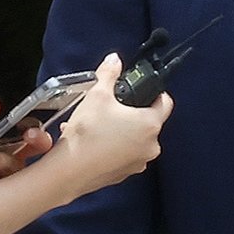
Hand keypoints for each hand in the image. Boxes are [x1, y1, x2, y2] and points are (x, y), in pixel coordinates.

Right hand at [48, 54, 173, 201]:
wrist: (69, 171)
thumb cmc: (87, 135)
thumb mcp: (97, 95)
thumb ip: (109, 73)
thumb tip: (114, 60)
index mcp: (150, 124)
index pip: (165, 102)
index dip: (155, 92)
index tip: (143, 90)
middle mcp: (151, 146)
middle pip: (148, 121)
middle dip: (130, 113)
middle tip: (111, 108)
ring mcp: (138, 162)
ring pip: (134, 139)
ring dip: (119, 130)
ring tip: (96, 125)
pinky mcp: (124, 174)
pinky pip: (123, 154)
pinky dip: (112, 147)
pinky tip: (93, 141)